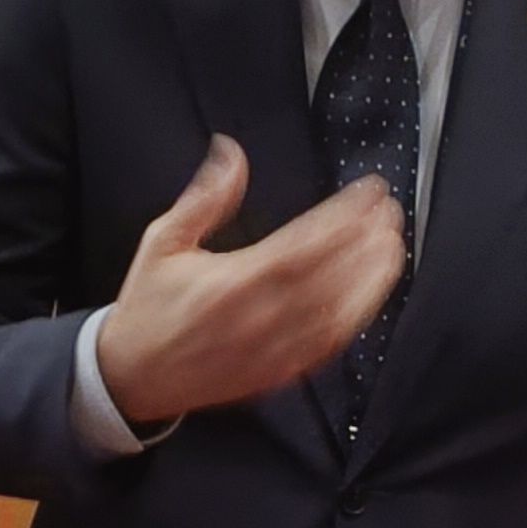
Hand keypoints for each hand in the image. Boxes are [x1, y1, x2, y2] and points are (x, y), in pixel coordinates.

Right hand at [96, 136, 404, 427]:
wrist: (133, 376)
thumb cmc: (149, 304)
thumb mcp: (164, 241)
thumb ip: (204, 198)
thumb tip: (231, 151)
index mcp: (231, 282)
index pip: (304, 243)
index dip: (344, 216)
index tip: (370, 192)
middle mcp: (258, 318)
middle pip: (329, 277)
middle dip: (367, 242)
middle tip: (392, 214)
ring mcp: (272, 350)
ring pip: (336, 315)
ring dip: (371, 281)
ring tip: (393, 248)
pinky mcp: (277, 374)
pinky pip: (326, 347)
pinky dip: (354, 320)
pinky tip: (371, 295)